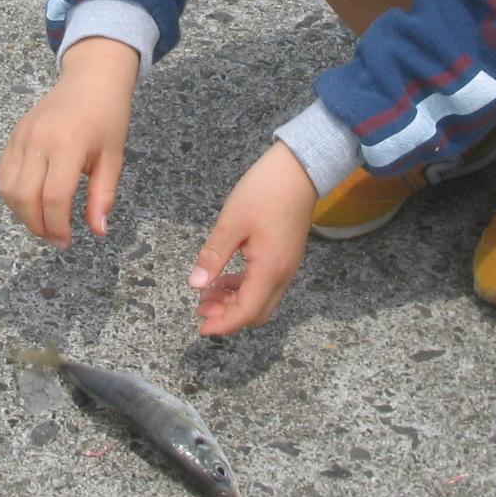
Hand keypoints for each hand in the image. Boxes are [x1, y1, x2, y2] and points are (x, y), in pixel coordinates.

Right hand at [0, 38, 138, 248]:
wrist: (92, 79)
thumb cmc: (108, 117)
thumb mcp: (114, 157)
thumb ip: (103, 196)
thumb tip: (98, 231)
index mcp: (68, 145)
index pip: (54, 197)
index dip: (58, 226)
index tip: (67, 241)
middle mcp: (39, 140)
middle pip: (25, 197)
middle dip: (38, 225)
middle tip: (55, 237)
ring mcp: (22, 136)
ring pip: (8, 188)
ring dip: (22, 213)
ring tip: (43, 222)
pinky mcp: (14, 135)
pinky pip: (3, 173)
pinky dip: (12, 195)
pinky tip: (31, 202)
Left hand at [188, 142, 316, 336]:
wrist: (299, 169)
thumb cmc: (264, 191)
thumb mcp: (231, 222)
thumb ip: (213, 256)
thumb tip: (196, 285)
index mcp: (269, 269)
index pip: (246, 312)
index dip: (223, 324)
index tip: (200, 327)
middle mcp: (282, 274)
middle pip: (257, 313)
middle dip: (228, 317)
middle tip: (201, 310)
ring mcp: (286, 266)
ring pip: (262, 300)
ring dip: (235, 303)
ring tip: (207, 294)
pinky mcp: (285, 256)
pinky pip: (266, 284)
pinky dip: (245, 288)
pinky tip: (225, 278)